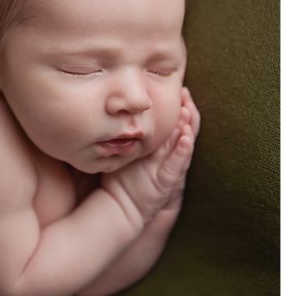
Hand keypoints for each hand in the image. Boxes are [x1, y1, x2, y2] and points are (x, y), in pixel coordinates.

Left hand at [102, 88, 199, 225]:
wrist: (119, 206)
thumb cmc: (119, 175)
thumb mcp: (123, 149)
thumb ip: (121, 132)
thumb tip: (106, 107)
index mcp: (155, 148)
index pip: (169, 124)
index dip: (176, 108)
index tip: (180, 89)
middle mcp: (163, 156)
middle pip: (180, 130)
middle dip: (186, 112)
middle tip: (187, 94)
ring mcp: (166, 168)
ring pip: (181, 145)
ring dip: (187, 128)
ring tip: (189, 110)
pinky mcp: (164, 182)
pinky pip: (176, 165)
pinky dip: (182, 152)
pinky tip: (187, 139)